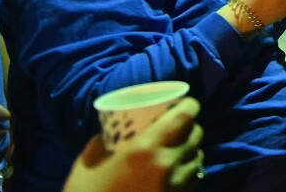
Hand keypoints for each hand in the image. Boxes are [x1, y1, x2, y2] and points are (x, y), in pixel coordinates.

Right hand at [63, 97, 203, 191]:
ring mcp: (175, 187)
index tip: (186, 103)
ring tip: (179, 152)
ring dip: (192, 152)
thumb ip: (101, 143)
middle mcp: (167, 164)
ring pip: (198, 159)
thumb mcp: (87, 163)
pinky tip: (176, 174)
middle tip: (181, 127)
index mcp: (145, 148)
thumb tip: (108, 133)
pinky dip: (189, 173)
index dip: (190, 106)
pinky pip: (193, 181)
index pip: (183, 117)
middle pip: (196, 136)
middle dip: (191, 128)